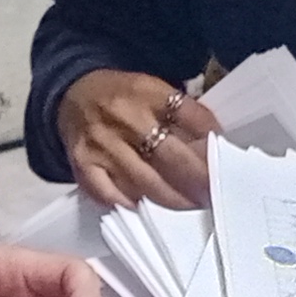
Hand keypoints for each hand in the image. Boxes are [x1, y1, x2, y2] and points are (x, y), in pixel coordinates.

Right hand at [58, 69, 219, 212]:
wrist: (72, 92)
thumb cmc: (122, 97)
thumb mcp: (152, 89)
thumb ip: (179, 114)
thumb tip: (210, 147)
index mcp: (147, 91)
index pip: (189, 117)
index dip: (211, 140)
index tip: (223, 158)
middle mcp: (124, 116)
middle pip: (170, 155)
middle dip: (197, 179)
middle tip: (211, 194)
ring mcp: (102, 142)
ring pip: (145, 181)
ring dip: (172, 198)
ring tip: (190, 206)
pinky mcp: (83, 163)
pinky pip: (110, 193)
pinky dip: (130, 203)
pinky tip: (145, 207)